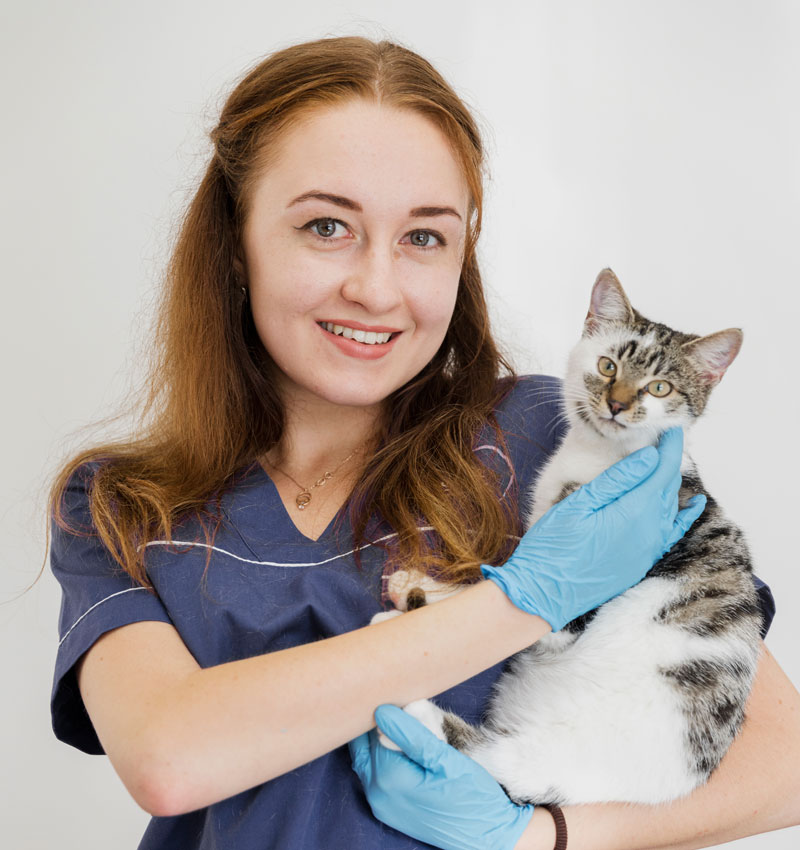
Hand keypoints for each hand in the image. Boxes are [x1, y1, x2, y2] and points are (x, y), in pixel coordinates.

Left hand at [349, 704, 532, 849]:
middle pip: (363, 744)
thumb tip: (381, 711)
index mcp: (388, 778)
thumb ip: (411, 735)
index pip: (370, 730)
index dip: (381, 709)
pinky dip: (383, 755)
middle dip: (376, 723)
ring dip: (378, 738)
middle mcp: (377, 793)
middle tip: (397, 701)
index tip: (393, 691)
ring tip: (402, 720)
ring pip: (367, 757)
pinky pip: (374, 773)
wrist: (488, 834)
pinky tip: (402, 745)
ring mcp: (381, 803)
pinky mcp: (388, 809)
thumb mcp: (446, 760)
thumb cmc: (472, 795)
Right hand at [482, 427, 705, 630]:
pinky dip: (684, 517)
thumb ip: (617, 480)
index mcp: (634, 512)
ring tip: (666, 462)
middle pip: (669, 487)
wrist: (544, 594)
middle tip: (665, 439)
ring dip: (670, 483)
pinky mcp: (642, 562)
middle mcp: (650, 532)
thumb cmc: (553, 546)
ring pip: (670, 508)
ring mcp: (648, 550)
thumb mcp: (579, 504)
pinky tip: (693, 506)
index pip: (662, 471)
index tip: (672, 428)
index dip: (670, 448)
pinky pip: (671, 533)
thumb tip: (649, 457)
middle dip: (670, 461)